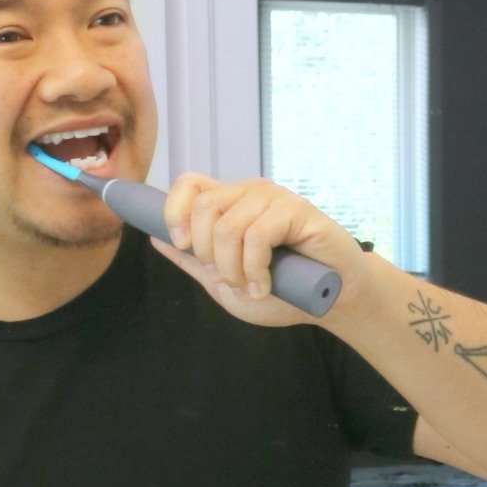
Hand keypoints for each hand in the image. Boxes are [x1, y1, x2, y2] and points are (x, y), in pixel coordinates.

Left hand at [157, 173, 367, 327]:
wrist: (331, 301)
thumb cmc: (284, 292)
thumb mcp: (226, 283)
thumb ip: (193, 261)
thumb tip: (155, 239)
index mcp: (230, 205)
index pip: (189, 185)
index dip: (174, 210)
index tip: (182, 244)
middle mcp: (249, 194)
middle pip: (203, 206)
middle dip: (207, 254)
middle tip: (228, 280)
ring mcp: (274, 198)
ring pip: (227, 226)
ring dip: (232, 269)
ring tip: (252, 288)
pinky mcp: (297, 209)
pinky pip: (257, 235)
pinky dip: (255, 268)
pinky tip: (267, 285)